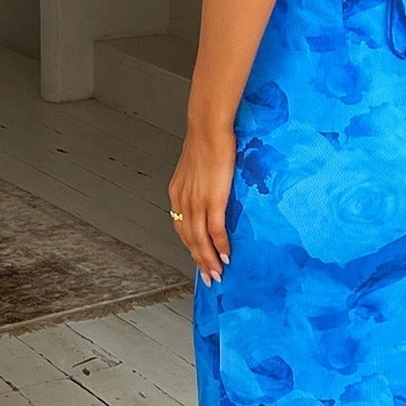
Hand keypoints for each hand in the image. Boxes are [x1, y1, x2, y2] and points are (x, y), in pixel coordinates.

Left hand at [168, 126, 234, 284]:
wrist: (208, 128)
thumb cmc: (206, 140)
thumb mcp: (196, 164)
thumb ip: (200, 180)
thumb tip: (211, 185)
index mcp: (178, 193)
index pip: (182, 227)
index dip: (191, 246)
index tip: (199, 259)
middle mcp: (183, 202)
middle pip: (189, 240)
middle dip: (200, 261)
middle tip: (209, 277)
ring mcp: (197, 202)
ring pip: (200, 240)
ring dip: (209, 260)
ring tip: (218, 274)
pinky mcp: (213, 200)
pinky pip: (215, 230)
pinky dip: (221, 245)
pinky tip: (226, 256)